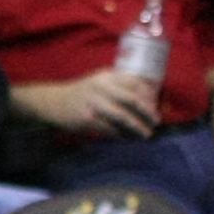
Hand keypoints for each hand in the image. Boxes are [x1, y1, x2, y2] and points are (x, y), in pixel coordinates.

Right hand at [12, 68, 158, 138]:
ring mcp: (93, 102)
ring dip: (138, 126)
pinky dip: (122, 135)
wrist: (54, 101)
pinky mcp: (87, 118)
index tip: (159, 105)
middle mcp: (101, 86)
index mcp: (108, 76)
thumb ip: (122, 87)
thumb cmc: (85, 94)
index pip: (136, 82)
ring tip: (147, 134)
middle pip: (132, 99)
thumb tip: (153, 101)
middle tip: (157, 121)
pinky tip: (127, 138)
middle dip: (148, 111)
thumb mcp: (101, 82)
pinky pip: (110, 129)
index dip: (150, 95)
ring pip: (122, 116)